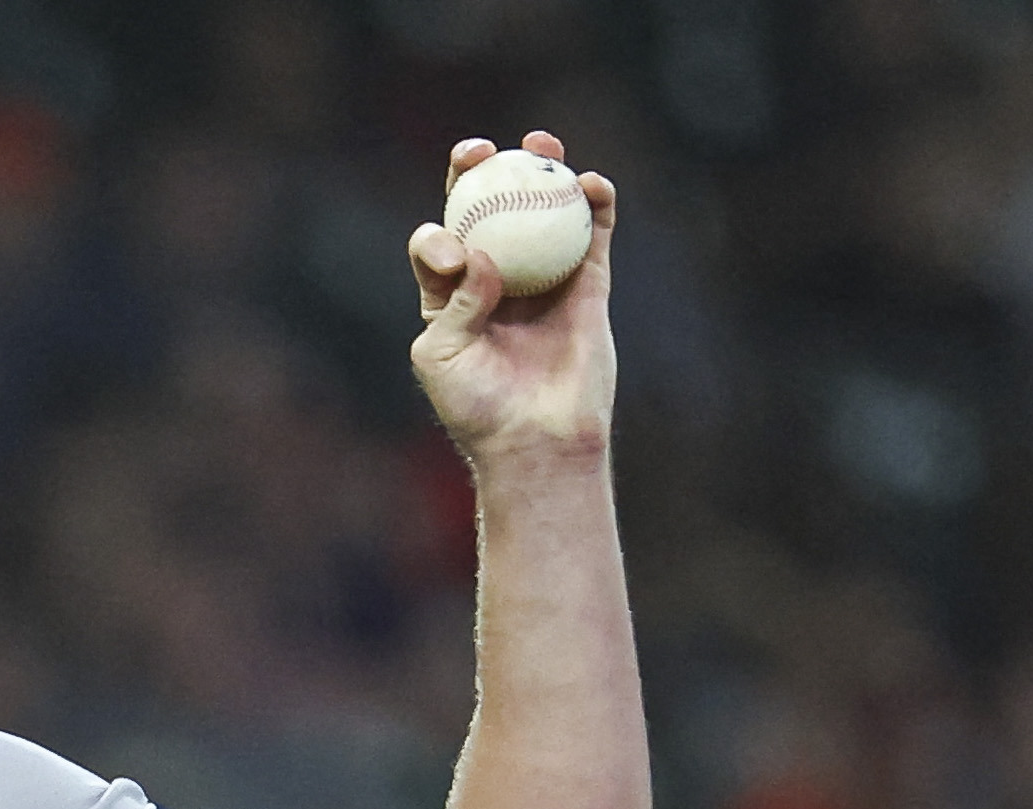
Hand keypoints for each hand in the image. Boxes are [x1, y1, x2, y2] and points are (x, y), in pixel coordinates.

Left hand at [408, 132, 617, 464]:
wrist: (538, 441)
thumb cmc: (478, 407)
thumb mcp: (442, 357)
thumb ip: (454, 304)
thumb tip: (482, 256)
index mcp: (448, 295)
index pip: (438, 241)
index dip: (438, 228)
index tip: (453, 249)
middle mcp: (495, 278)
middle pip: (486, 209)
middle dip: (480, 172)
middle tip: (481, 152)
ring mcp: (543, 277)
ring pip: (541, 210)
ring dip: (541, 169)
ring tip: (540, 143)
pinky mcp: (587, 283)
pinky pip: (592, 233)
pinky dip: (594, 202)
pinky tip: (590, 182)